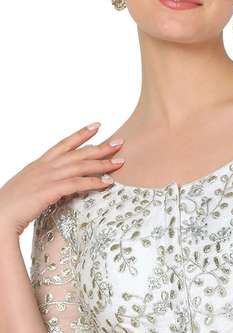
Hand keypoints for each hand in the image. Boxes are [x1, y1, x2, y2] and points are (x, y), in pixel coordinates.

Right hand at [0, 123, 125, 235]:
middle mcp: (44, 167)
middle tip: (120, 141)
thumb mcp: (27, 189)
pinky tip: (108, 183)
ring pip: (81, 166)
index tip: (97, 126)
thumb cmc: (10, 207)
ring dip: (103, 164)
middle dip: (101, 146)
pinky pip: (78, 184)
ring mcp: (47, 177)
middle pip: (78, 153)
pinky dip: (95, 182)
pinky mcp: (50, 190)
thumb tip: (54, 187)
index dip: (81, 135)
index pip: (63, 144)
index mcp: (38, 165)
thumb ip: (42, 184)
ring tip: (121, 161)